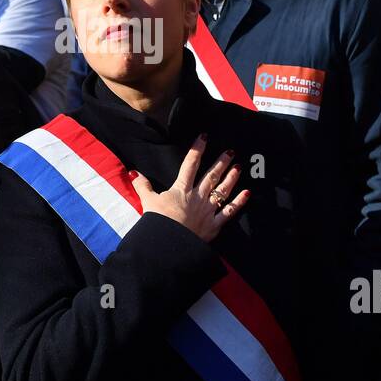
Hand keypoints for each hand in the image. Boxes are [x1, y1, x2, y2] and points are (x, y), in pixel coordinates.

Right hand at [128, 134, 250, 242]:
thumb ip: (143, 186)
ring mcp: (207, 210)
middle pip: (211, 176)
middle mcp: (197, 197)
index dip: (197, 150)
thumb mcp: (148, 202)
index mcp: (181, 189)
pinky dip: (239, 202)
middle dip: (221, 162)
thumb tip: (134, 173)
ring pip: (222, 190)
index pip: (190, 165)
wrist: (169, 244)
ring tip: (238, 167)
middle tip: (230, 151)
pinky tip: (247, 193)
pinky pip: (229, 212)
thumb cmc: (158, 222)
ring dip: (231, 178)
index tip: (204, 137)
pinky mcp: (214, 225)